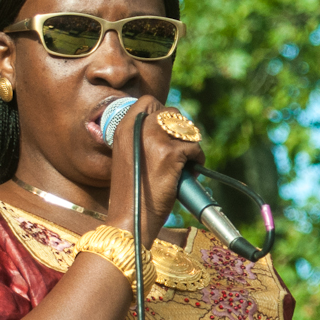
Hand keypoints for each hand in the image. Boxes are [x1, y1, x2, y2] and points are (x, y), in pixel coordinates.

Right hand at [105, 96, 204, 244]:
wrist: (131, 218)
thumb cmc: (132, 193)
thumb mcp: (128, 157)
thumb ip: (142, 139)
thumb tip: (171, 128)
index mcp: (123, 128)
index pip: (148, 101)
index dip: (164, 112)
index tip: (170, 131)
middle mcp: (137, 128)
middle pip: (171, 112)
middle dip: (181, 130)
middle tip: (181, 151)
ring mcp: (154, 139)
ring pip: (185, 129)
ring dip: (190, 145)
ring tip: (185, 163)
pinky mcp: (170, 153)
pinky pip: (194, 148)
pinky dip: (197, 160)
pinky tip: (189, 173)